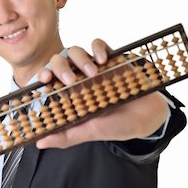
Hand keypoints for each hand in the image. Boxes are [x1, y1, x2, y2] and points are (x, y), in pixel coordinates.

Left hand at [36, 39, 168, 148]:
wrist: (148, 118)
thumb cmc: (117, 126)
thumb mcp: (90, 132)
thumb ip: (66, 136)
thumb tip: (39, 143)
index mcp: (70, 95)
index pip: (50, 80)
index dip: (43, 75)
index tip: (45, 79)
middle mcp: (79, 80)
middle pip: (59, 62)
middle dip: (59, 67)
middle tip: (70, 80)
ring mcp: (95, 68)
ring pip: (76, 51)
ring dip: (80, 59)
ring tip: (93, 73)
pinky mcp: (111, 59)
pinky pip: (98, 44)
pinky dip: (97, 48)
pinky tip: (103, 60)